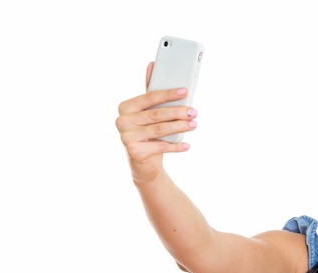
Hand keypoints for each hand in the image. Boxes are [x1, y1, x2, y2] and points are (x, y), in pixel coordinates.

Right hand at [115, 63, 198, 183]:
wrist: (143, 163)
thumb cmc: (148, 133)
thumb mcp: (149, 113)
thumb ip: (151, 92)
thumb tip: (152, 64)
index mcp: (125, 107)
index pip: (149, 97)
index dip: (168, 94)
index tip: (185, 91)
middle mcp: (122, 121)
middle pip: (156, 114)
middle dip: (178, 112)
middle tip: (194, 111)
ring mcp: (126, 137)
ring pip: (159, 130)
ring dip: (180, 127)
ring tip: (194, 125)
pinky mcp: (134, 152)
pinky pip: (160, 147)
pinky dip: (176, 146)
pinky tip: (187, 145)